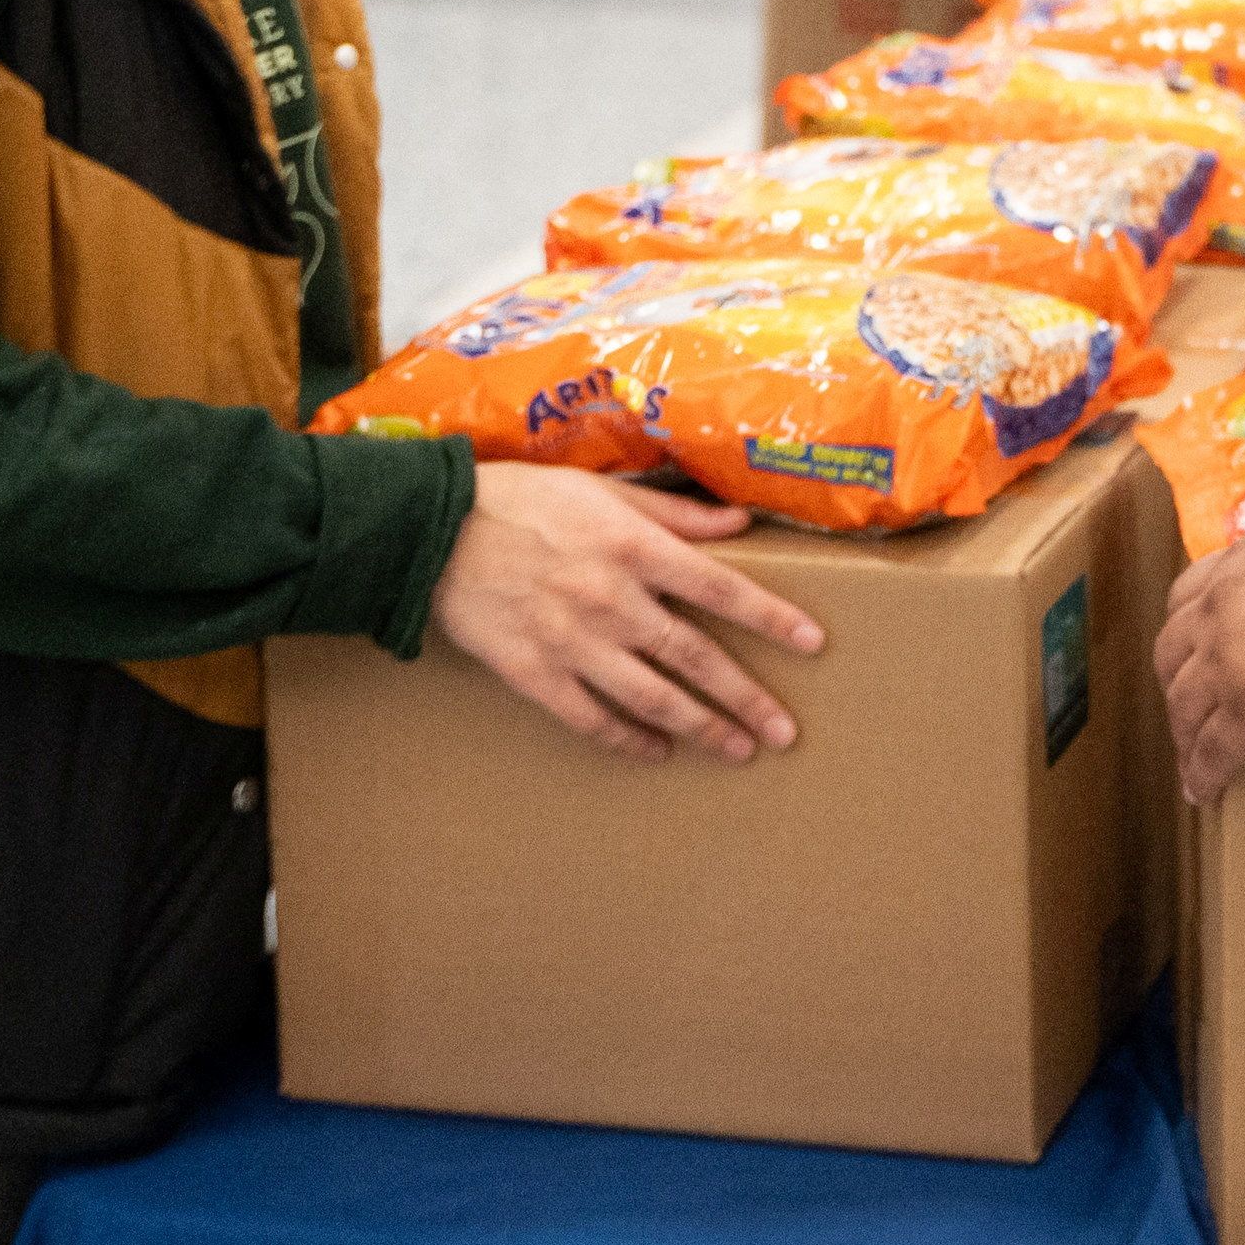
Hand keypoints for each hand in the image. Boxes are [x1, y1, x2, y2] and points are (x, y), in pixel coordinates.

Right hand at [428, 463, 820, 764]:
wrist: (432, 531)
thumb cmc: (521, 500)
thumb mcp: (602, 490)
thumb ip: (673, 512)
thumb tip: (738, 525)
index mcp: (633, 548)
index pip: (720, 589)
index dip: (771, 618)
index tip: (812, 644)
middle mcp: (611, 600)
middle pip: (694, 657)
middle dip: (745, 697)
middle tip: (784, 731)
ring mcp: (572, 642)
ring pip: (650, 697)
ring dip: (700, 728)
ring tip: (738, 750)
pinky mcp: (534, 673)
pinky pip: (590, 719)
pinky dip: (627, 740)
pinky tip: (657, 754)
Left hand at [1157, 497, 1244, 806]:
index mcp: (1244, 564)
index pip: (1188, 597)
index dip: (1188, 629)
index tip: (1196, 650)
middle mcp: (1223, 611)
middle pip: (1172, 655)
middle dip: (1176, 683)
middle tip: (1191, 708)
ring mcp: (1232, 664)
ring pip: (1183, 708)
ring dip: (1184, 736)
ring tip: (1192, 761)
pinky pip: (1212, 752)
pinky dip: (1202, 775)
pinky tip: (1204, 793)